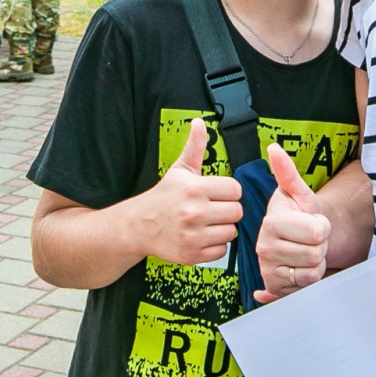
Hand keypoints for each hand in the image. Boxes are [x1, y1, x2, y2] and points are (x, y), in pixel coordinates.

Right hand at [134, 118, 242, 265]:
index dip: (227, 191)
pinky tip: (200, 237)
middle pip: (237, 212)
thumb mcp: (180, 170)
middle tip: (211, 209)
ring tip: (205, 223)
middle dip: (226, 210)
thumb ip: (195, 147)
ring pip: (231, 232)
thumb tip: (199, 122)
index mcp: (195, 189)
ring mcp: (193, 235)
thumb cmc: (163, 197)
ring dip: (221, 228)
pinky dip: (214, 246)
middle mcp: (195, 212)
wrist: (139, 226)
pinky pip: (221, 251)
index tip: (215, 194)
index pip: (235, 190)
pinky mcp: (192, 254)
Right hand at [254, 143, 329, 302]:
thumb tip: (274, 148)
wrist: (297, 240)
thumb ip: (288, 172)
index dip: (322, 227)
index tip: (311, 222)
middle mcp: (264, 246)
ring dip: (315, 262)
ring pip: (312, 272)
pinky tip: (299, 266)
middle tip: (309, 239)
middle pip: (316, 253)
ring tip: (305, 251)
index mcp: (271, 221)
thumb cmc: (300, 215)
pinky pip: (306, 286)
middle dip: (320, 246)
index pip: (316, 233)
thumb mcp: (299, 193)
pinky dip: (309, 278)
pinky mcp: (273, 287)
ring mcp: (267, 268)